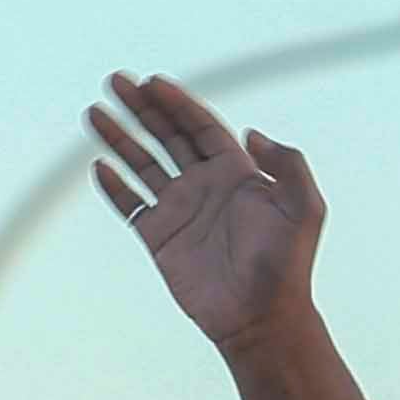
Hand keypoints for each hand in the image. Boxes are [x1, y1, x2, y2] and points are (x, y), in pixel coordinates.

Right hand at [89, 73, 326, 355]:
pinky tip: (99, 166)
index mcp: (237, 172)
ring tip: (95, 113)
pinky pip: (132, 205)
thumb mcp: (304, 208)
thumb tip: (251, 134)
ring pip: (143, 165)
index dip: (177, 102)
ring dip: (120, 138)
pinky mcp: (161, 238)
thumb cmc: (287, 265)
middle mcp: (206, 186)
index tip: (151, 82)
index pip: (201, 126)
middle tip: (117, 81)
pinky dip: (115, 187)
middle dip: (143, 108)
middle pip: (168, 136)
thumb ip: (288, 164)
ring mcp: (181, 211)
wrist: (260, 318)